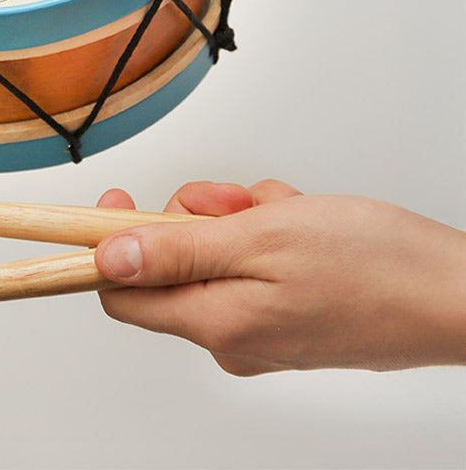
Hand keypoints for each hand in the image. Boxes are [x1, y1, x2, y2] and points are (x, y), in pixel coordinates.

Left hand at [93, 180, 465, 375]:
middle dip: (197, 216)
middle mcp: (231, 335)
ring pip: (215, 251)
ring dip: (239, 218)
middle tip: (238, 203)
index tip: (117, 198)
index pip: (120, 292)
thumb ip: (176, 250)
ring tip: (286, 214)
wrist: (458, 294)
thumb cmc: (374, 265)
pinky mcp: (287, 314)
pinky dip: (267, 232)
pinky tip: (303, 225)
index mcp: (216, 322)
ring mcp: (261, 327)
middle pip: (171, 261)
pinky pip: (250, 261)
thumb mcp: (262, 238)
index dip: (107, 242)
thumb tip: (104, 260)